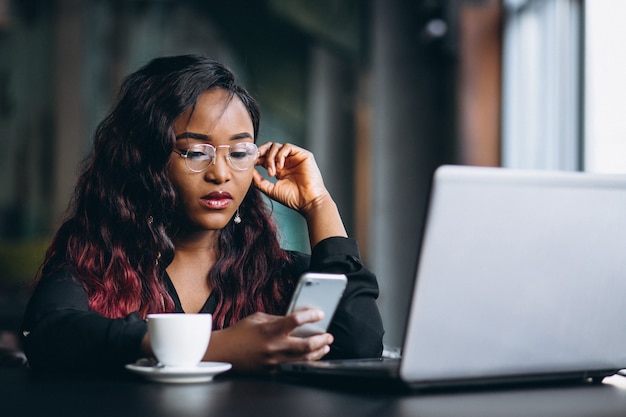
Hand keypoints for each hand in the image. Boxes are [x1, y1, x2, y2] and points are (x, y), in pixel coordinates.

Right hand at [204, 309, 333, 371]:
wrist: (224, 352)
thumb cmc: (240, 332)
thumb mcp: (259, 317)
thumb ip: (279, 318)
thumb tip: (296, 319)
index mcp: (270, 330)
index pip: (296, 321)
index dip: (311, 316)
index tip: (320, 314)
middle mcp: (274, 346)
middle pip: (306, 345)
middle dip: (322, 340)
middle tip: (329, 336)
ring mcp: (274, 361)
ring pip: (304, 359)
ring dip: (318, 352)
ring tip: (325, 347)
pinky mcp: (272, 370)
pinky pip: (292, 365)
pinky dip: (303, 360)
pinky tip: (309, 355)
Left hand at [253, 142, 329, 214]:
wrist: (308, 201)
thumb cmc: (292, 198)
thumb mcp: (270, 189)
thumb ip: (259, 180)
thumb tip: (248, 171)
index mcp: (279, 168)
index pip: (265, 156)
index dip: (256, 157)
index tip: (249, 162)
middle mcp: (286, 161)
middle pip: (270, 147)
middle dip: (261, 152)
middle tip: (255, 160)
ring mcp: (294, 157)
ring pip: (277, 146)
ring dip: (270, 157)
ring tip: (272, 172)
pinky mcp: (303, 154)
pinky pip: (287, 147)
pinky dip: (280, 155)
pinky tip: (280, 166)